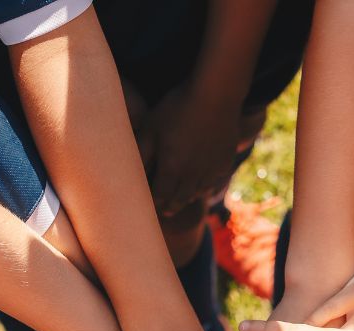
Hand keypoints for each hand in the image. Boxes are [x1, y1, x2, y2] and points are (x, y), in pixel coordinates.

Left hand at [140, 86, 243, 216]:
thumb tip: (128, 171)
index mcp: (171, 170)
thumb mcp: (152, 126)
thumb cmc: (178, 107)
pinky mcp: (225, 162)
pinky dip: (206, 186)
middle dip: (171, 206)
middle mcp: (192, 176)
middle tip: (165, 211)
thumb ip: (141, 151)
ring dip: (188, 198)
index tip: (149, 206)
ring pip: (197, 193)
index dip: (153, 202)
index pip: (160, 196)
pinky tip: (203, 183)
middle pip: (179, 200)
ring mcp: (210, 171)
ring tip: (182, 199)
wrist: (216, 95)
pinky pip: (214, 181)